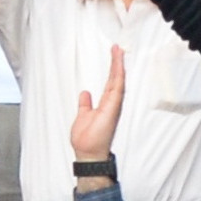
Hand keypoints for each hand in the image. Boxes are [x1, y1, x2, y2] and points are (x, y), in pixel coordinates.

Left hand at [70, 46, 124, 162]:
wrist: (87, 152)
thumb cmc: (87, 139)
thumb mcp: (82, 115)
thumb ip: (85, 104)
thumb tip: (85, 93)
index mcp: (104, 105)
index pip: (109, 84)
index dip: (111, 70)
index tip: (113, 56)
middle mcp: (110, 104)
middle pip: (115, 79)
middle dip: (116, 63)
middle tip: (117, 48)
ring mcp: (113, 105)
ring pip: (117, 81)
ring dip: (118, 65)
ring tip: (118, 51)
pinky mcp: (112, 108)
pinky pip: (116, 88)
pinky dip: (118, 75)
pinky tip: (118, 64)